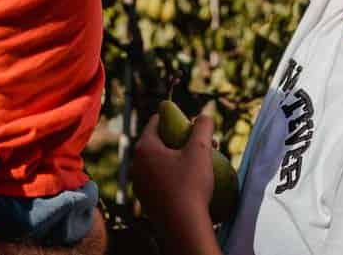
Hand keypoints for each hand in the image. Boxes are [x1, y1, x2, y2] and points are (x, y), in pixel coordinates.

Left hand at [131, 111, 216, 244]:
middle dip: (178, 141)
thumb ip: (203, 127)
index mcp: (144, 147)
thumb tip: (205, 115)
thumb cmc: (191, 184)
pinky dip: (171, 177)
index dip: (175, 119)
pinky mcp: (145, 201)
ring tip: (196, 165)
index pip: (156, 122)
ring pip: (158, 163)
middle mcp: (136, 164)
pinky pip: (158, 181)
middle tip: (199, 146)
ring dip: (175, 160)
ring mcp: (139, 184)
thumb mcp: (200, 150)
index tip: (191, 126)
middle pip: (157, 143)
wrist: (183, 226)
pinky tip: (188, 184)